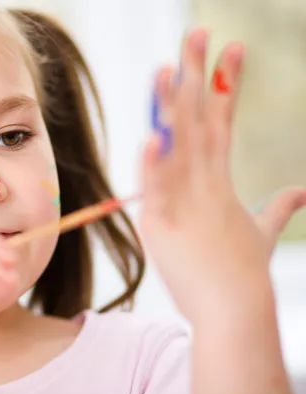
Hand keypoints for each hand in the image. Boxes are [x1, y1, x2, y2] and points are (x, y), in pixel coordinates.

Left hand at [139, 29, 305, 320]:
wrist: (236, 313)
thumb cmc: (243, 273)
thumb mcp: (260, 233)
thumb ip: (277, 208)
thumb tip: (302, 193)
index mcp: (222, 180)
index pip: (222, 121)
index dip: (226, 84)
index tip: (231, 48)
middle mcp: (206, 183)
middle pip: (199, 120)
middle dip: (197, 76)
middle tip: (196, 33)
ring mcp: (186, 202)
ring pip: (177, 147)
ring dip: (169, 108)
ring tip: (163, 68)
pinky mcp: (164, 226)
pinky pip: (157, 189)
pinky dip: (153, 163)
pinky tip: (149, 135)